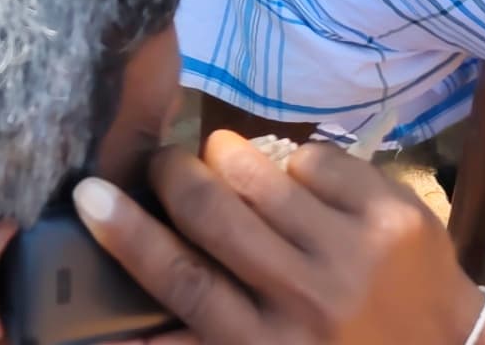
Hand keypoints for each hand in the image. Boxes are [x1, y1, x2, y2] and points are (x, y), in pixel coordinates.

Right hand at [73, 131, 484, 344]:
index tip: (88, 194)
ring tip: (227, 167)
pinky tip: (300, 186)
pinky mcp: (396, 213)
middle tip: (161, 163)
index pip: (180, 280)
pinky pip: (317, 158)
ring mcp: (356, 252)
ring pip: (261, 173)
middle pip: (212, 212)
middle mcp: (307, 300)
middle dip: (172, 173)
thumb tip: (114, 333)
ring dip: (231, 160)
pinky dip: (297, 164)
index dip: (128, 234)